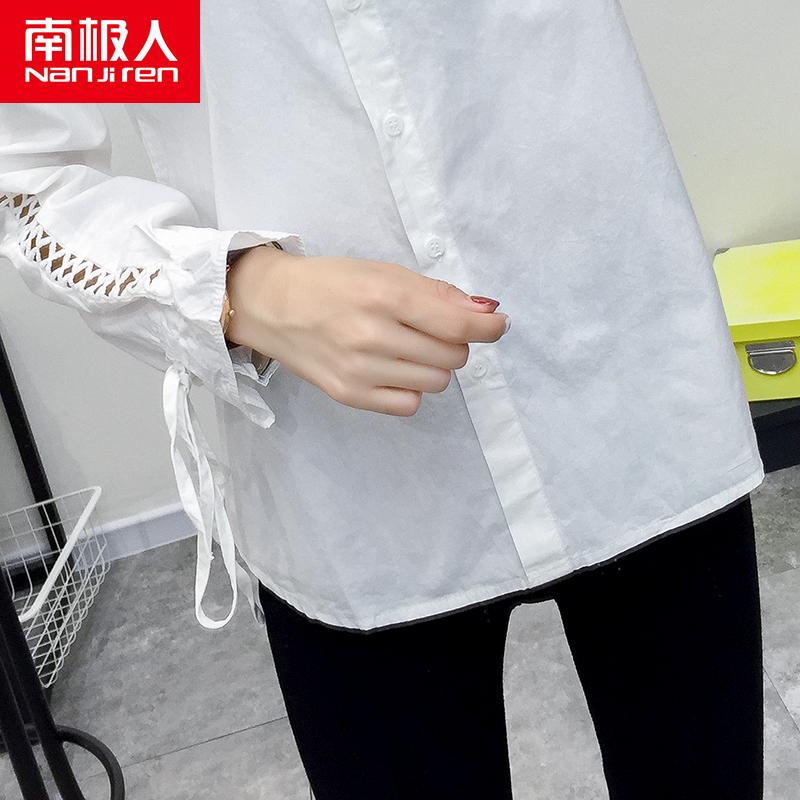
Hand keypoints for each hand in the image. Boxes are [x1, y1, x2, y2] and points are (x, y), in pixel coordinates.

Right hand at [225, 246, 509, 415]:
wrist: (272, 307)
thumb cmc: (331, 283)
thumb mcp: (383, 272)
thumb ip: (437, 293)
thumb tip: (486, 313)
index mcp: (384, 295)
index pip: (457, 325)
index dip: (488, 328)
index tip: (497, 325)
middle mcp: (372, 336)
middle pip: (452, 357)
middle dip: (454, 343)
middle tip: (432, 330)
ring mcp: (359, 372)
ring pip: (436, 383)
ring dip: (434, 365)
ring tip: (407, 348)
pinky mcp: (349, 396)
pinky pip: (410, 404)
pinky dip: (411, 388)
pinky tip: (392, 369)